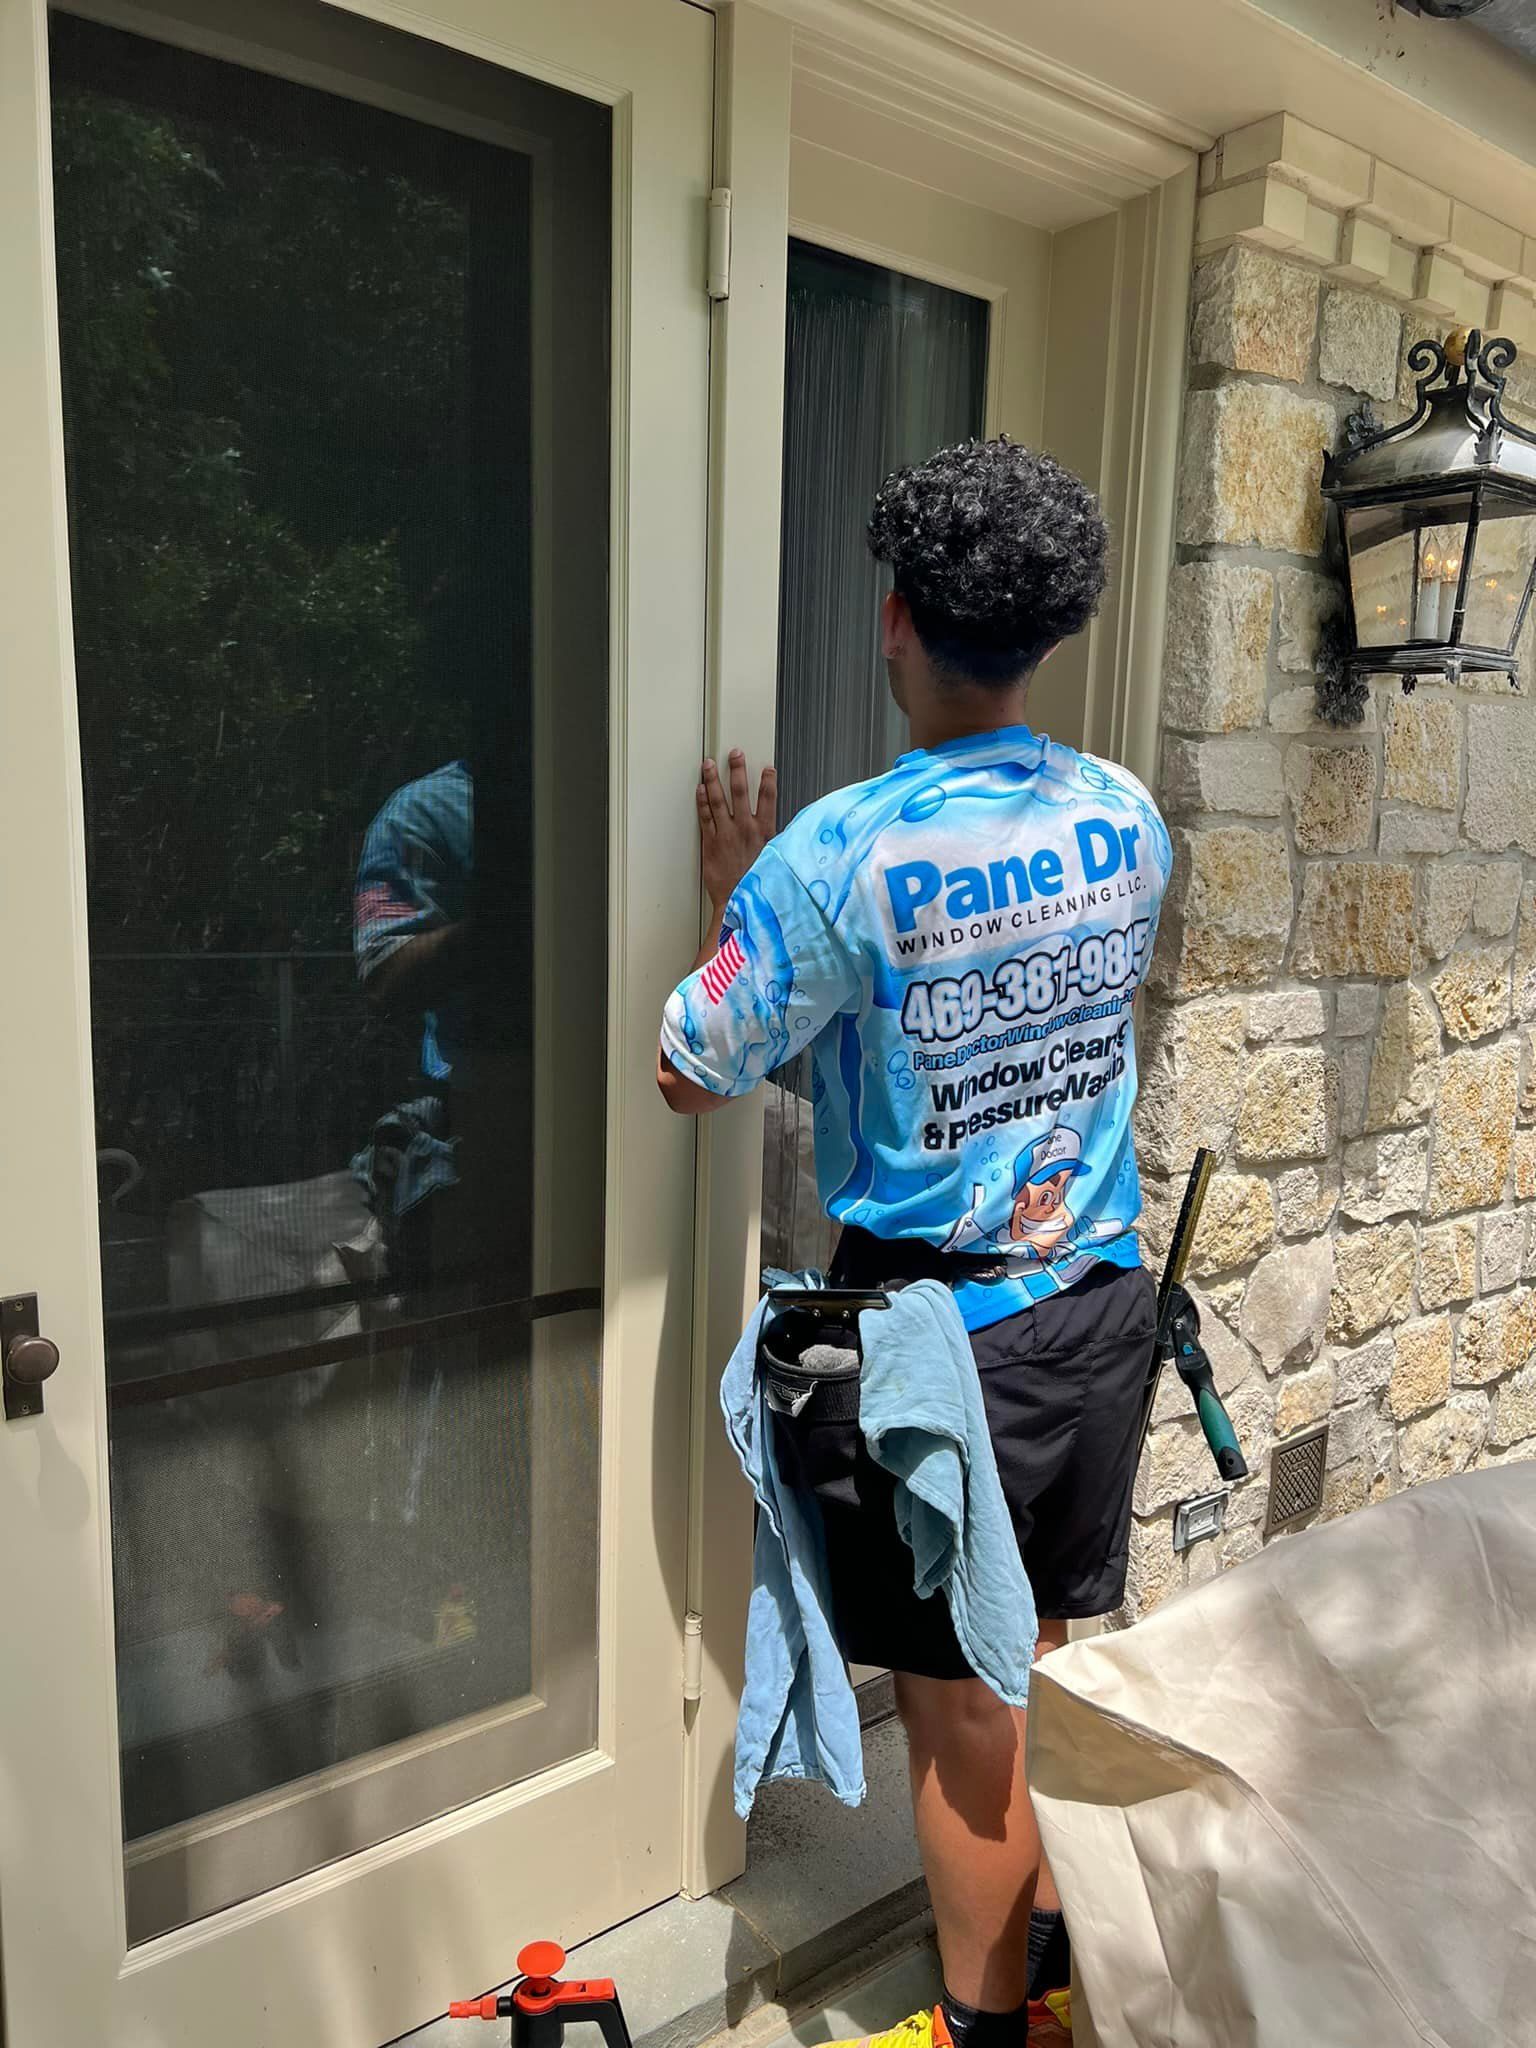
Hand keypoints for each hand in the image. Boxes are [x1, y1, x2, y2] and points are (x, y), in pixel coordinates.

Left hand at [696, 750, 776, 911]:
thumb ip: (778, 842)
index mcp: (764, 833)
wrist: (740, 903)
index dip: (768, 781)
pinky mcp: (710, 843)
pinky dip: (701, 801)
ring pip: (717, 800)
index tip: (767, 768)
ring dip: (713, 780)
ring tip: (708, 765)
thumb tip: (791, 834)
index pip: (768, 799)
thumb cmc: (759, 885)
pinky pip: (704, 816)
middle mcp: (744, 829)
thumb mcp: (777, 861)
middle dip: (737, 770)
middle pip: (740, 792)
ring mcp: (725, 835)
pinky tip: (699, 790)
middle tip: (734, 754)